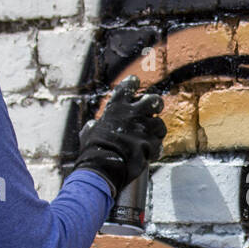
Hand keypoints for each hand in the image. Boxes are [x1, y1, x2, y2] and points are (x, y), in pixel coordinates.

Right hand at [71, 75, 165, 198]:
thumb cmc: (93, 149)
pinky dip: (155, 149)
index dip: (132, 83)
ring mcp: (145, 129)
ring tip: (151, 136)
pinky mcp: (152, 144)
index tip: (135, 82)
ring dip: (157, 130)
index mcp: (116, 107)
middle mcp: (133, 114)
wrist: (104, 166)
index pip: (127, 87)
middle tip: (154, 108)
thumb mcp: (88, 133)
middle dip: (156, 103)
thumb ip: (94, 126)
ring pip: (160, 123)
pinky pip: (159, 144)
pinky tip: (150, 153)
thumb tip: (92, 125)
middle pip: (154, 100)